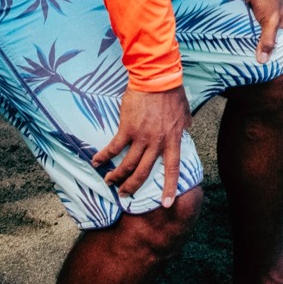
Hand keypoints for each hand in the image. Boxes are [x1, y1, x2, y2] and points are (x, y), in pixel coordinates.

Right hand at [93, 86, 190, 205]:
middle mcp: (157, 143)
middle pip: (144, 173)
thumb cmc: (172, 93)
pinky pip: (114, 148)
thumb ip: (184, 127)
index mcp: (173, 140)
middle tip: (125, 194)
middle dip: (133, 186)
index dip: (170, 188)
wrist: (156, 78)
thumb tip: (186, 132)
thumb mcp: (184, 113)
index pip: (173, 169)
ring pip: (128, 165)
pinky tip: (96, 162)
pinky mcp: (127, 129)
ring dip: (117, 176)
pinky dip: (104, 156)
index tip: (166, 204)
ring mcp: (142, 137)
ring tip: (110, 182)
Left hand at [236, 0, 282, 63]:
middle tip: (281, 70)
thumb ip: (268, 40)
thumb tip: (263, 61)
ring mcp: (270, 24)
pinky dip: (256, 44)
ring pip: (271, 40)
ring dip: (267, 50)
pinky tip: (250, 53)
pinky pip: (259, 37)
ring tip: (264, 65)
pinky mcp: (258, 22)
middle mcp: (282, 25)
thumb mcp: (271, 21)